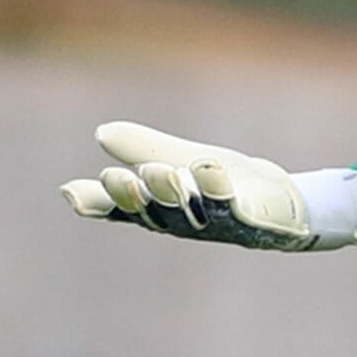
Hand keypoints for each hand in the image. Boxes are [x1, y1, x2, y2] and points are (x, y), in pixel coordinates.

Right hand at [60, 122, 341, 250]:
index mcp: (163, 211)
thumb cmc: (224, 185)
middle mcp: (187, 222)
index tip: (75, 190)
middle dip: (138, 197)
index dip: (103, 203)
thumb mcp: (179, 160)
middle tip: (120, 177)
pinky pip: (237, 208)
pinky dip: (224, 192)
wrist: (281, 203)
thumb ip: (144, 148)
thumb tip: (101, 132)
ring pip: (194, 212)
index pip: (127, 209)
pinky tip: (211, 170)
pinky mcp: (254, 220)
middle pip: (156, 213)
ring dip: (177, 194)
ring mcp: (220, 224)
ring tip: (164, 171)